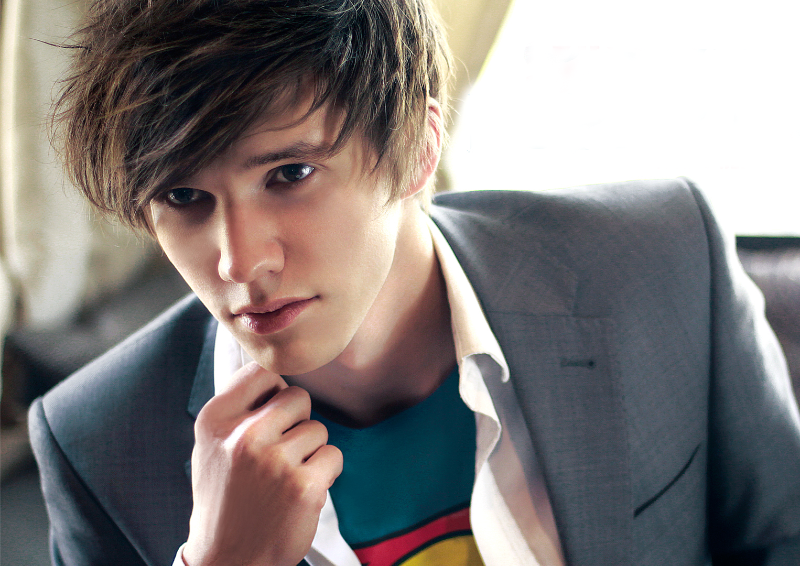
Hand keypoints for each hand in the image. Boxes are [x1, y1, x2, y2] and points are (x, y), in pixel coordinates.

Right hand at [183, 362, 342, 565]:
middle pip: (299, 397)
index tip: (273, 412)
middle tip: (280, 452)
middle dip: (297, 421)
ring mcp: (275, 461)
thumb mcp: (212, 446)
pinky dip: (325, 473)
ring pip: (318, 429)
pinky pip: (333, 455)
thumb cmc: (225, 499)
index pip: (263, 372)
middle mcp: (244, 436)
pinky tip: (301, 491)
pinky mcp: (304, 486)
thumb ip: (238, 408)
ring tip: (285, 477)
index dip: (276, 391)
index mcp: (216, 420)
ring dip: (310, 451)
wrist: (228, 559)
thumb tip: (273, 370)